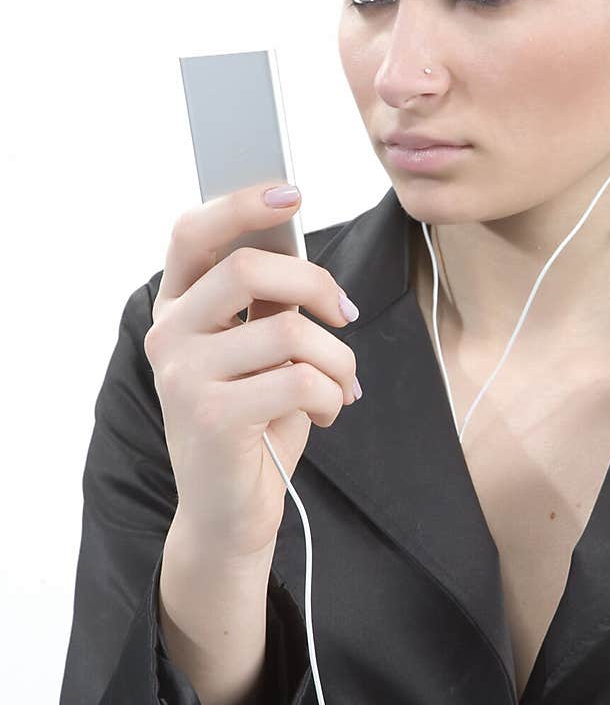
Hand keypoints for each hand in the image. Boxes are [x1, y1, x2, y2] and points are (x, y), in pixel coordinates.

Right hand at [144, 181, 359, 558]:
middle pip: (249, 268)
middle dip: (317, 285)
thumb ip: (267, 301)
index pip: (193, 232)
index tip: (292, 193)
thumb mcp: (260, 351)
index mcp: (177, 308)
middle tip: (346, 314)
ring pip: (289, 330)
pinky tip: (329, 412)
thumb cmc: (254, 421)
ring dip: (338, 359)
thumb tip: (296, 242)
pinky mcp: (212, 418)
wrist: (229, 512)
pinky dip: (334, 395)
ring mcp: (183, 376)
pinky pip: (301, 380)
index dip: (242, 204)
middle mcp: (168, 335)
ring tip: (341, 385)